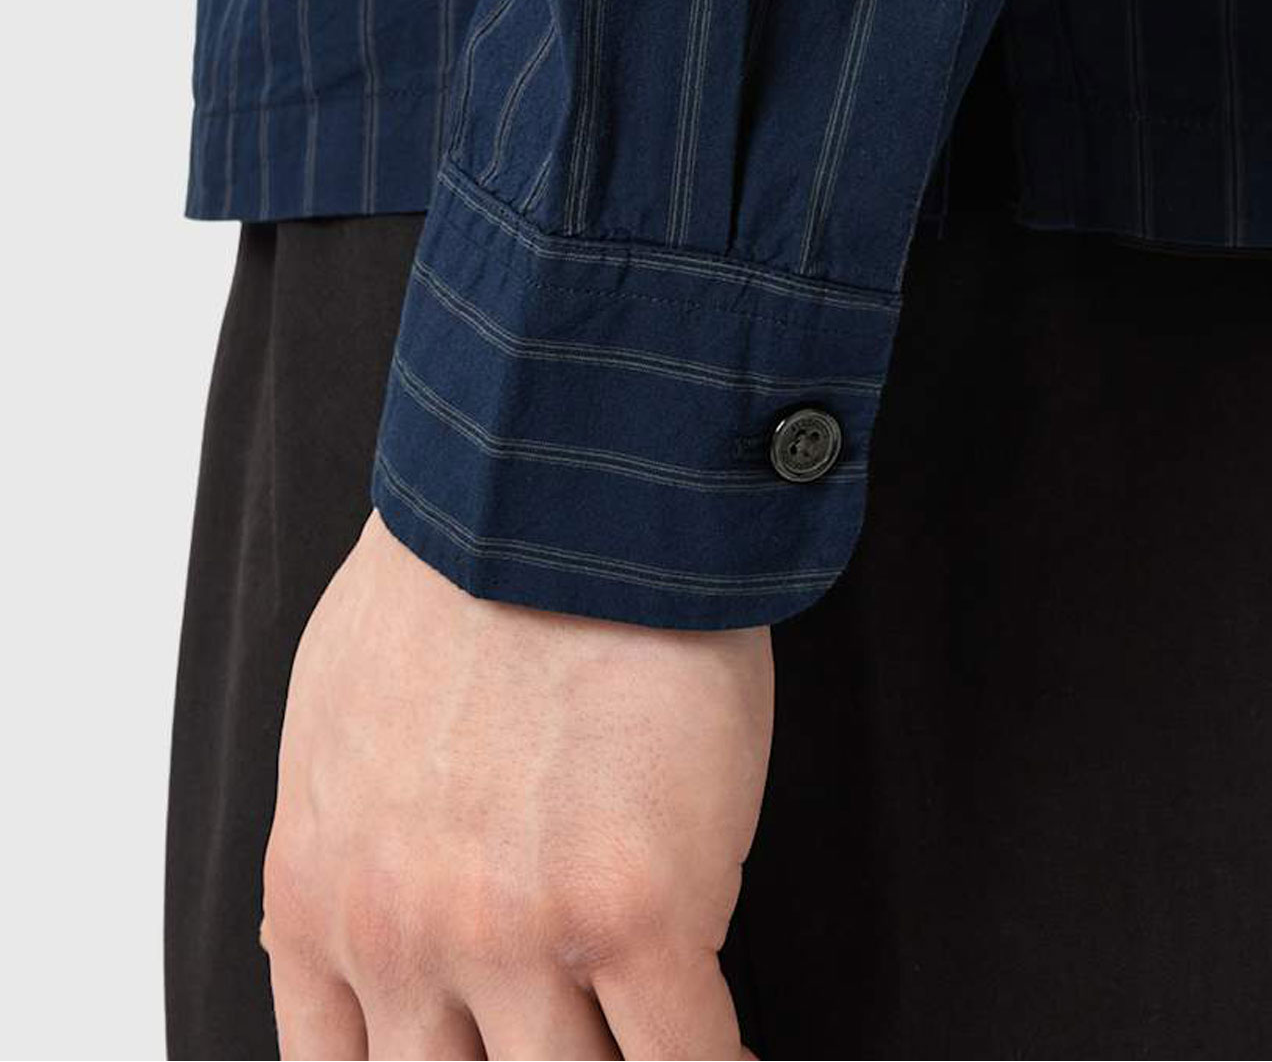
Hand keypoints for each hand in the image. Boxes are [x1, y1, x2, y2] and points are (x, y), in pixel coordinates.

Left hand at [261, 511, 770, 1059]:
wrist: (564, 485)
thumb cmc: (472, 560)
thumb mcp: (343, 714)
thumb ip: (356, 837)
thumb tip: (389, 882)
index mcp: (321, 901)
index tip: (499, 1057)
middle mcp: (405, 941)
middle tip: (582, 1031)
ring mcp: (518, 938)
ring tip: (662, 1030)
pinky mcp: (638, 911)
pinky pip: (685, 1056)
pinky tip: (733, 1050)